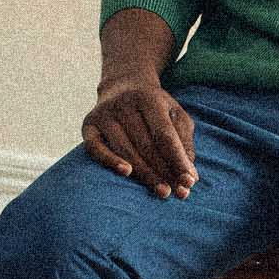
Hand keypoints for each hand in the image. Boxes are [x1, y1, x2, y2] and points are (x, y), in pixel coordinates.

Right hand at [82, 76, 198, 198]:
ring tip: (162, 191)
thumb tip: (190, 176)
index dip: (177, 160)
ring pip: (125, 150)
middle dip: (163, 171)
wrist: (123, 85)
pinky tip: (126, 173)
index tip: (189, 182)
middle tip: (177, 192)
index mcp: (149, 98)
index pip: (164, 135)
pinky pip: (96, 148)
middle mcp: (124, 103)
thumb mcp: (175, 116)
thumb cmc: (155, 108)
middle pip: (145, 145)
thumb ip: (184, 143)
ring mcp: (104, 114)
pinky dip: (110, 161)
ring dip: (145, 174)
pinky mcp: (88, 125)